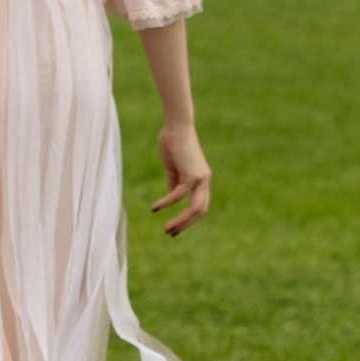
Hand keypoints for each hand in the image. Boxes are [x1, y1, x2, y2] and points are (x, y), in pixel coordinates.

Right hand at [152, 121, 210, 235]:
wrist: (176, 127)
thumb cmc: (173, 144)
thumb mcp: (173, 167)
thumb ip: (174, 181)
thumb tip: (171, 194)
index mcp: (201, 179)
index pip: (199, 205)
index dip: (188, 219)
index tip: (174, 228)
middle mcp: (204, 180)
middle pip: (200, 210)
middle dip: (186, 224)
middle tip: (170, 233)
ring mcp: (200, 178)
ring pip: (195, 207)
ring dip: (181, 220)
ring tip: (167, 229)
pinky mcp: (191, 174)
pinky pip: (178, 195)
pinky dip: (166, 203)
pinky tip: (154, 208)